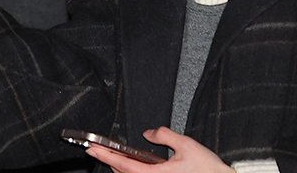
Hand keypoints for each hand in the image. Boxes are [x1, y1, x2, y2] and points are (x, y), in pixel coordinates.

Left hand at [85, 128, 232, 172]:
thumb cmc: (209, 170)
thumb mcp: (187, 145)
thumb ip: (165, 135)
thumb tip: (149, 133)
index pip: (124, 164)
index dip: (105, 156)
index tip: (92, 149)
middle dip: (109, 161)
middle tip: (96, 150)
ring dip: (120, 168)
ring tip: (110, 157)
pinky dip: (133, 172)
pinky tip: (132, 166)